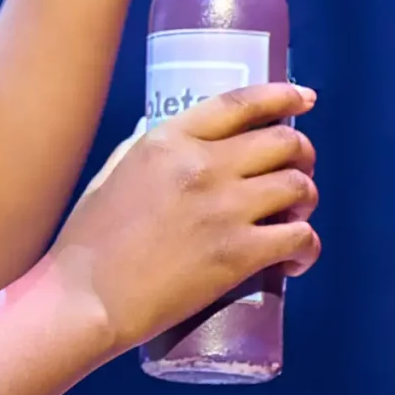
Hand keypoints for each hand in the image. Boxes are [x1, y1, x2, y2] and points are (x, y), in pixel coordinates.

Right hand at [45, 82, 318, 355]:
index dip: (282, 96)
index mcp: (168, 140)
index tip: (305, 99)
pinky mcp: (239, 254)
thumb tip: (172, 135)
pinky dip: (307, 246)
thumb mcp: (111, 174)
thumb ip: (143, 149)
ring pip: (299, 186)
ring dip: (306, 199)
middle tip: (299, 172)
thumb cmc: (87, 241)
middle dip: (302, 153)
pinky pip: (301, 237)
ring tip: (294, 217)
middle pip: (283, 141)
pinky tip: (296, 258)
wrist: (87, 299)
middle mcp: (202, 165)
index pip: (240, 103)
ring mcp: (224, 209)